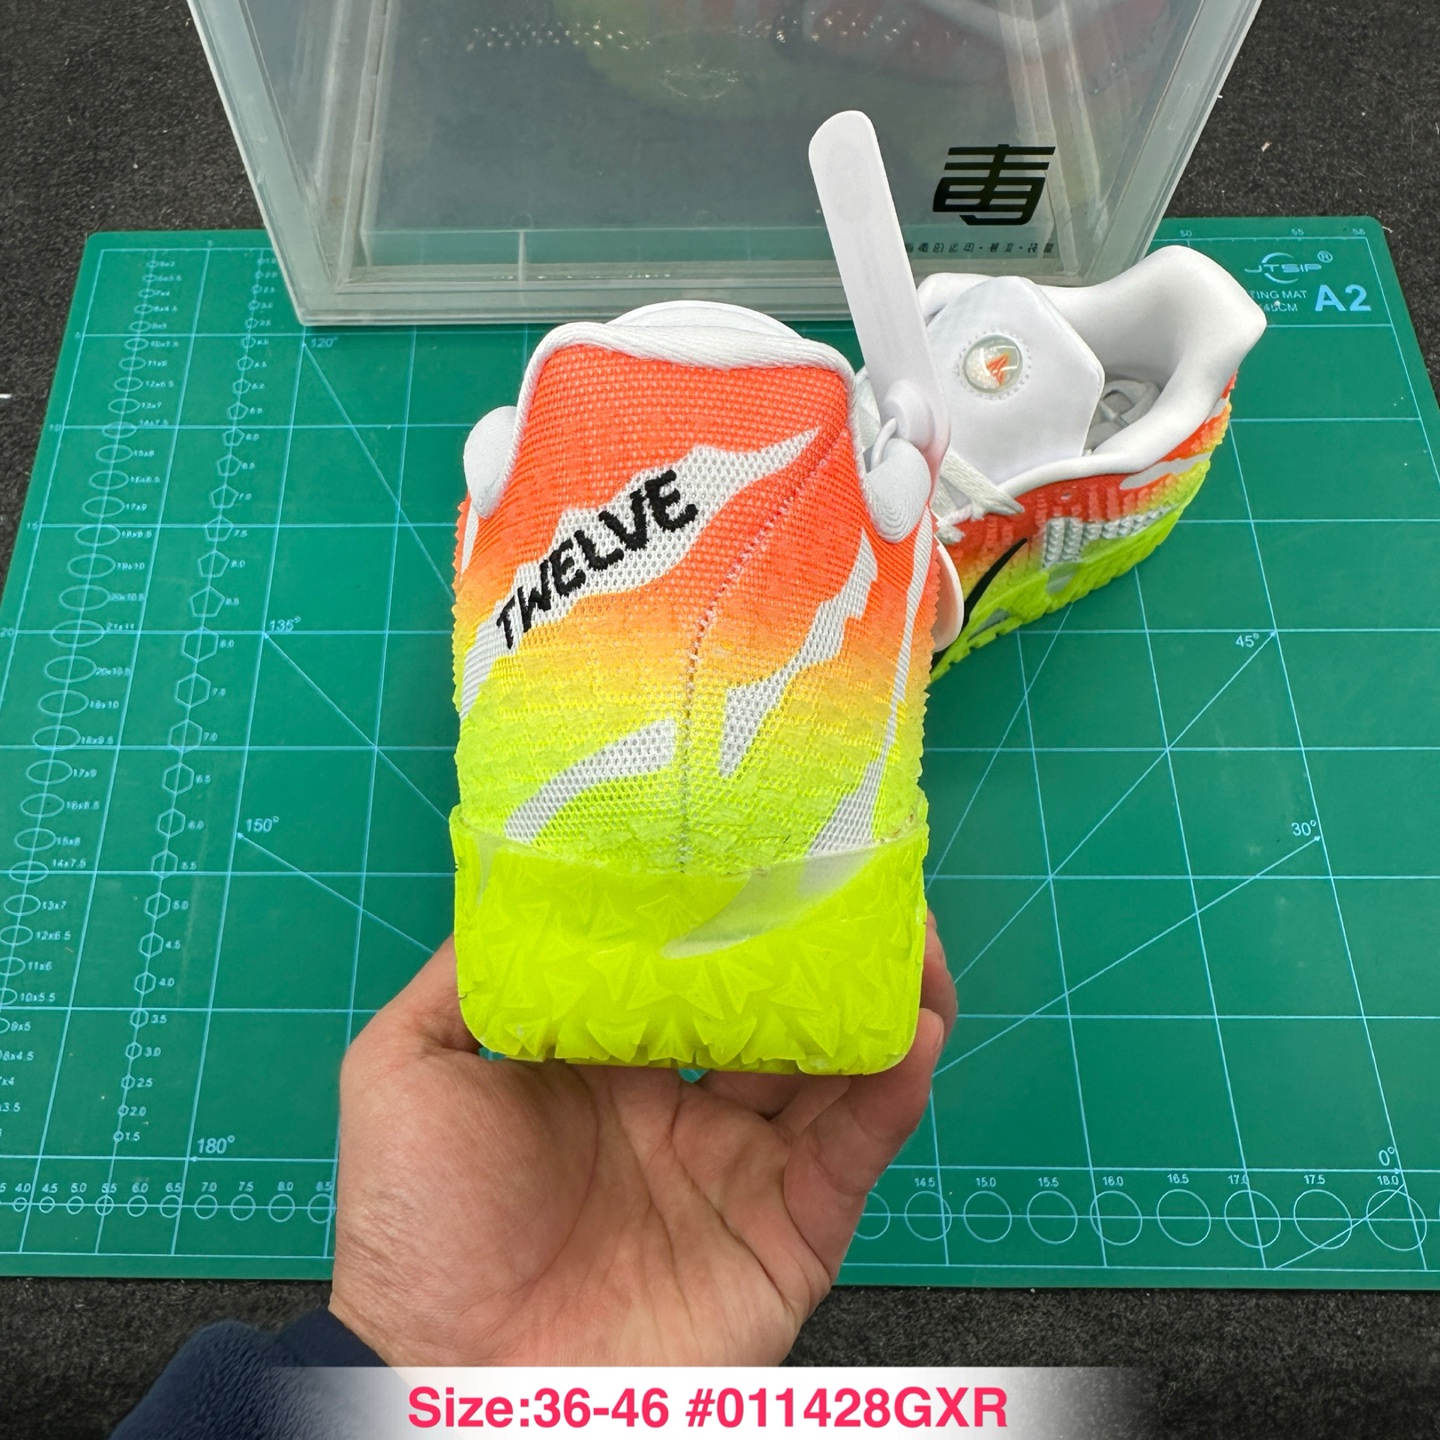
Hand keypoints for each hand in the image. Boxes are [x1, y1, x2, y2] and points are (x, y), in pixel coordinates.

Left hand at [329, 919, 955, 1365]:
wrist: (446, 1382)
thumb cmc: (416, 1229)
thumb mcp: (406, 1069)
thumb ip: (465, 973)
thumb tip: (520, 880)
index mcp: (610, 1063)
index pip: (690, 967)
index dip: (731, 908)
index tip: (766, 841)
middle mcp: (684, 1108)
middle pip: (778, 1009)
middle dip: (826, 945)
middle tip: (864, 878)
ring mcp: (739, 1171)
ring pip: (834, 1071)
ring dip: (881, 1002)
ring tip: (914, 940)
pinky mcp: (784, 1239)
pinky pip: (851, 1156)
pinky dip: (890, 1094)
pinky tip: (912, 1032)